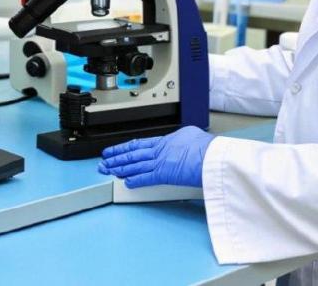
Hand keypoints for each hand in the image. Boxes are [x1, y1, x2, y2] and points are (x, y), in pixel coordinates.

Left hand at [97, 126, 214, 187]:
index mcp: (166, 141)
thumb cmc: (208, 147)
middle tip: (104, 161)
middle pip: (133, 154)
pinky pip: (145, 178)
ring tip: (108, 171)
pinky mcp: (164, 174)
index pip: (140, 144)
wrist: (213, 155)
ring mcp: (161, 162)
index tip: (115, 150)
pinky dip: (135, 180)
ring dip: (120, 168)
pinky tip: (126, 182)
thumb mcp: (192, 135)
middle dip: (116, 158)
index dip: (125, 147)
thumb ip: (182, 139)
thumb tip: (182, 140)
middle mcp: (160, 150)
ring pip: (135, 165)